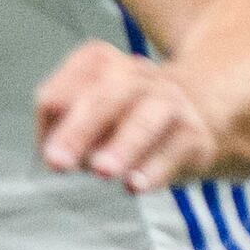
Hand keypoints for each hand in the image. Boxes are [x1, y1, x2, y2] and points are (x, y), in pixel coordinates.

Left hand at [34, 39, 222, 192]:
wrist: (201, 112)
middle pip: (106, 96)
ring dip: (122, 144)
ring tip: (102, 170)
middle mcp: (137, 76)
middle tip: (58, 161)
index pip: (66, 87)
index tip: (48, 154)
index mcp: (101, 63)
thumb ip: (61, 129)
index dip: (51, 120)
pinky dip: (153, 169)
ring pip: (145, 119)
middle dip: (79, 130)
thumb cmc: (126, 117)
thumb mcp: (87, 115)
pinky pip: (174, 150)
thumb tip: (54, 156)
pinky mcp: (194, 135)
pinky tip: (136, 185)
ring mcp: (169, 102)